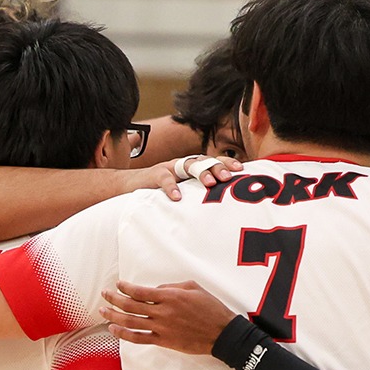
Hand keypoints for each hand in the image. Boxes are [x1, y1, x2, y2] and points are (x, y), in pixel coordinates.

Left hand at [100, 279, 242, 355]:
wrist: (222, 333)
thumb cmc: (211, 308)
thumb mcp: (193, 288)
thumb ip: (171, 286)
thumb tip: (155, 290)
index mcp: (169, 296)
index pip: (139, 291)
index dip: (125, 287)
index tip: (118, 285)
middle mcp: (162, 312)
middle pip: (130, 305)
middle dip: (114, 299)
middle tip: (105, 294)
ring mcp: (161, 328)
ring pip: (130, 322)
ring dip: (113, 316)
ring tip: (103, 312)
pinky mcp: (163, 341)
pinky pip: (139, 338)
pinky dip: (124, 334)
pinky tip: (114, 330)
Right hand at [128, 154, 243, 200]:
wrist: (129, 187)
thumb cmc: (161, 194)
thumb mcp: (184, 193)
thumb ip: (199, 196)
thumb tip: (224, 210)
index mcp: (192, 168)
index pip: (213, 160)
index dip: (227, 162)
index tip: (241, 169)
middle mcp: (183, 165)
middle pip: (204, 160)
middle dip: (217, 166)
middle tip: (228, 177)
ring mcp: (168, 168)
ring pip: (188, 165)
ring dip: (200, 173)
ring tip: (210, 183)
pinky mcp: (153, 176)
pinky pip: (164, 179)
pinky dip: (171, 187)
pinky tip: (177, 197)